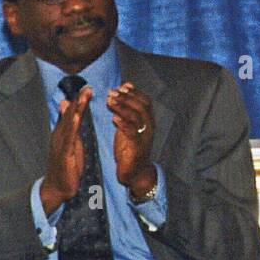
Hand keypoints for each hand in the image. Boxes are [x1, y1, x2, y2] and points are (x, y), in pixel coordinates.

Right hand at [39, 87, 89, 215]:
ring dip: (76, 109)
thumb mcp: (69, 142)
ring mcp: (61, 144)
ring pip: (69, 124)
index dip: (79, 101)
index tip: (88, 87)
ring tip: (83, 97)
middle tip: (87, 87)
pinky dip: (72, 126)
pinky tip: (77, 117)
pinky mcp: (64, 154)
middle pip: (70, 115)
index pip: (72, 114)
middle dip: (79, 101)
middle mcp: (60, 136)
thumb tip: (67, 106)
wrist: (57, 187)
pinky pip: (69, 138)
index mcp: (63, 133)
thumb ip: (69, 125)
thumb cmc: (65, 164)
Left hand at [108, 82, 155, 197]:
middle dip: (127, 97)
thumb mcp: (128, 129)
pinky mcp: (137, 148)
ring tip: (110, 101)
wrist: (136, 173)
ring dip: (123, 107)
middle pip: (141, 106)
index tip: (122, 85)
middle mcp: (149, 127)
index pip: (145, 101)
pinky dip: (123, 124)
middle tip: (113, 91)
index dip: (135, 92)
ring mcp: (144, 137)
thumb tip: (120, 95)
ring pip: (136, 117)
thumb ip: (126, 113)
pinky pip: (132, 133)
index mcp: (148, 121)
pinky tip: (114, 118)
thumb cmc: (131, 149)